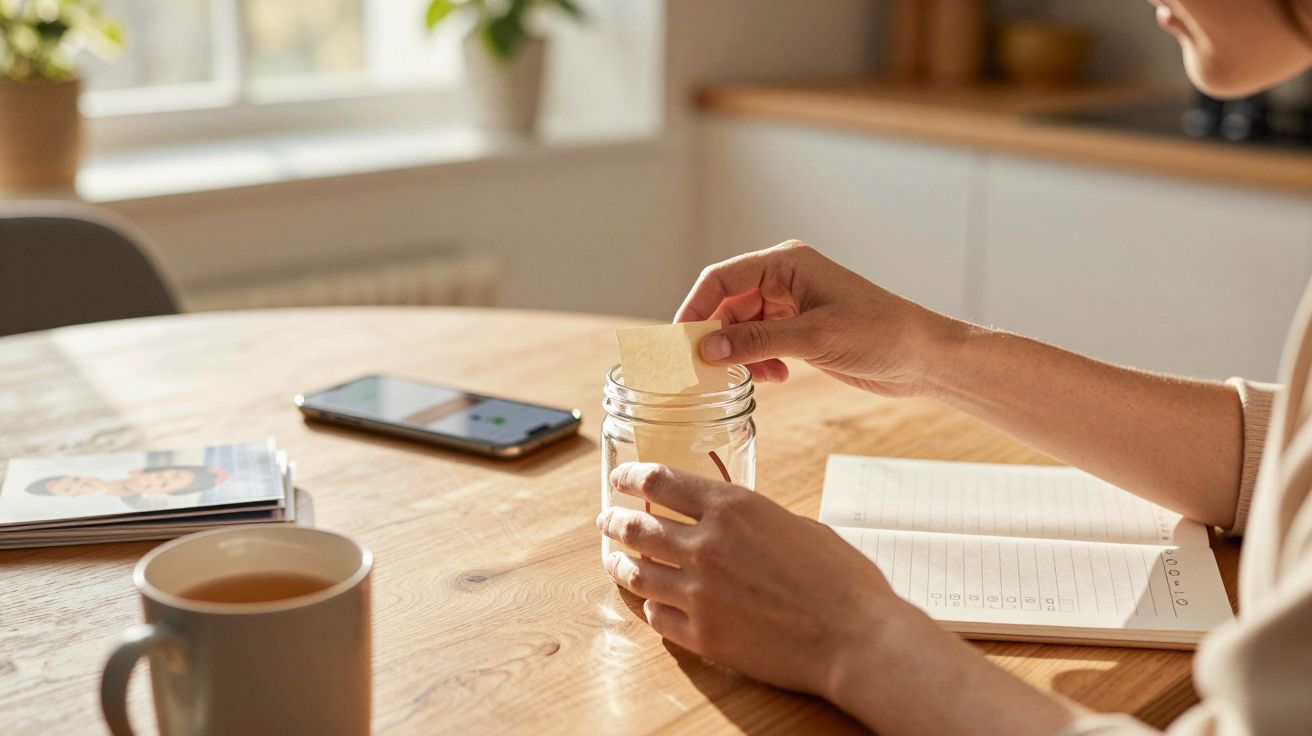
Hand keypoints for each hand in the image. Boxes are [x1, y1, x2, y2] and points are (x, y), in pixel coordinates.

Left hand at [595, 462, 912, 699]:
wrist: (854, 637)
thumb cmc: (841, 579)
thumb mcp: (796, 525)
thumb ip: (754, 522)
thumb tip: (735, 525)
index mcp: (732, 508)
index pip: (659, 482)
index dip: (631, 478)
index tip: (619, 479)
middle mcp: (705, 546)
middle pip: (637, 527)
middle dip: (615, 521)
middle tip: (607, 520)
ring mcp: (698, 593)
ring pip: (636, 573)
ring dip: (620, 564)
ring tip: (615, 561)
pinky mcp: (702, 635)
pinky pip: (657, 616)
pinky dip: (651, 606)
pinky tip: (652, 603)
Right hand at [676, 240, 964, 397]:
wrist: (922, 357)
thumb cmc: (879, 333)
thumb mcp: (812, 338)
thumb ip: (756, 341)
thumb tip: (707, 349)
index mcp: (786, 263)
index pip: (722, 279)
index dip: (695, 308)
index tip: (678, 341)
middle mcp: (785, 279)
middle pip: (728, 305)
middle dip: (716, 337)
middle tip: (704, 370)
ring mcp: (793, 305)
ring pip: (743, 327)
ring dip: (739, 354)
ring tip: (747, 377)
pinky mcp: (801, 331)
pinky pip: (762, 342)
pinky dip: (759, 361)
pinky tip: (773, 378)